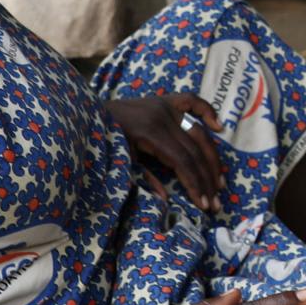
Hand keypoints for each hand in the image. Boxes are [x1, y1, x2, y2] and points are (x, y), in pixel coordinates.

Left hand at [104, 91, 224, 208]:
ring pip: (198, 132)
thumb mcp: (120, 163)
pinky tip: (219, 127)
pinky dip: (208, 112)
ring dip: (212, 157)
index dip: (195, 184)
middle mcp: (162, 117)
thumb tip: (166, 200)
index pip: (182, 161)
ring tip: (220, 180)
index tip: (204, 204)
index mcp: (150, 133)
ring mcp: (165, 106)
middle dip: (207, 178)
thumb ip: (144, 179)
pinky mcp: (164, 100)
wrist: (85, 113)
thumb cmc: (102, 142)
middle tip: (216, 201)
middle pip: (194, 150)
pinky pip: (192, 101)